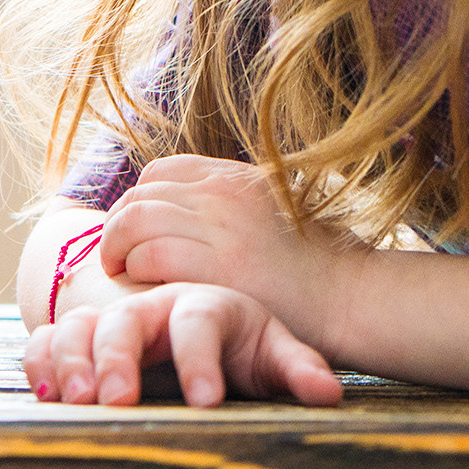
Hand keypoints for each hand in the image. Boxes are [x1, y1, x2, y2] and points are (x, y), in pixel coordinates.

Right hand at [24, 282, 341, 407]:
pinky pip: (45, 341)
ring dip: (72, 361)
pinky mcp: (79, 340)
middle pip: (124, 320)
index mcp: (201, 305)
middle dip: (118, 359)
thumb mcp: (269, 352)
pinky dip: (40, 363)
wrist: (192, 320)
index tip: (206, 402)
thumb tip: (330, 393)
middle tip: (120, 402)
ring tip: (79, 401)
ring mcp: (108, 321)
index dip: (199, 360)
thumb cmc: (236, 343)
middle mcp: (149, 308)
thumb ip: (296, 368)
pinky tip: (46, 395)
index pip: (197, 321)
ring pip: (77, 327)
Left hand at [101, 155, 356, 350]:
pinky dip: (136, 271)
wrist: (351, 297)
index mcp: (233, 176)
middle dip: (118, 228)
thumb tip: (180, 209)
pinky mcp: (216, 266)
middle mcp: (222, 193)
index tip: (137, 232)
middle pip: (140, 196)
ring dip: (118, 248)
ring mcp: (218, 226)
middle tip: (117, 257)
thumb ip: (226, 205)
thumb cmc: (313, 265)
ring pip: (135, 221)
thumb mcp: (268, 211)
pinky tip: (145, 287)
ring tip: (122, 272)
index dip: (139, 201)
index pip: (160, 171)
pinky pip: (149, 255)